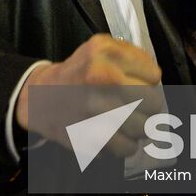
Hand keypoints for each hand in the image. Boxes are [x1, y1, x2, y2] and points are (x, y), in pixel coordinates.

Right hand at [16, 34, 161, 156]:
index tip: (135, 82)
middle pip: (153, 103)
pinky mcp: (88, 138)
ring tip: (125, 120)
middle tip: (135, 105)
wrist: (39, 97)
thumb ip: (131, 55)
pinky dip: (124, 144)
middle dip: (148, 105)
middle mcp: (101, 81)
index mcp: (105, 55)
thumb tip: (155, 78)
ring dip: (137, 127)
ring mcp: (94, 112)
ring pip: (143, 130)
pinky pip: (126, 148)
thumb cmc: (78, 71)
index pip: (153, 75)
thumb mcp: (100, 47)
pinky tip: (113, 134)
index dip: (148, 80)